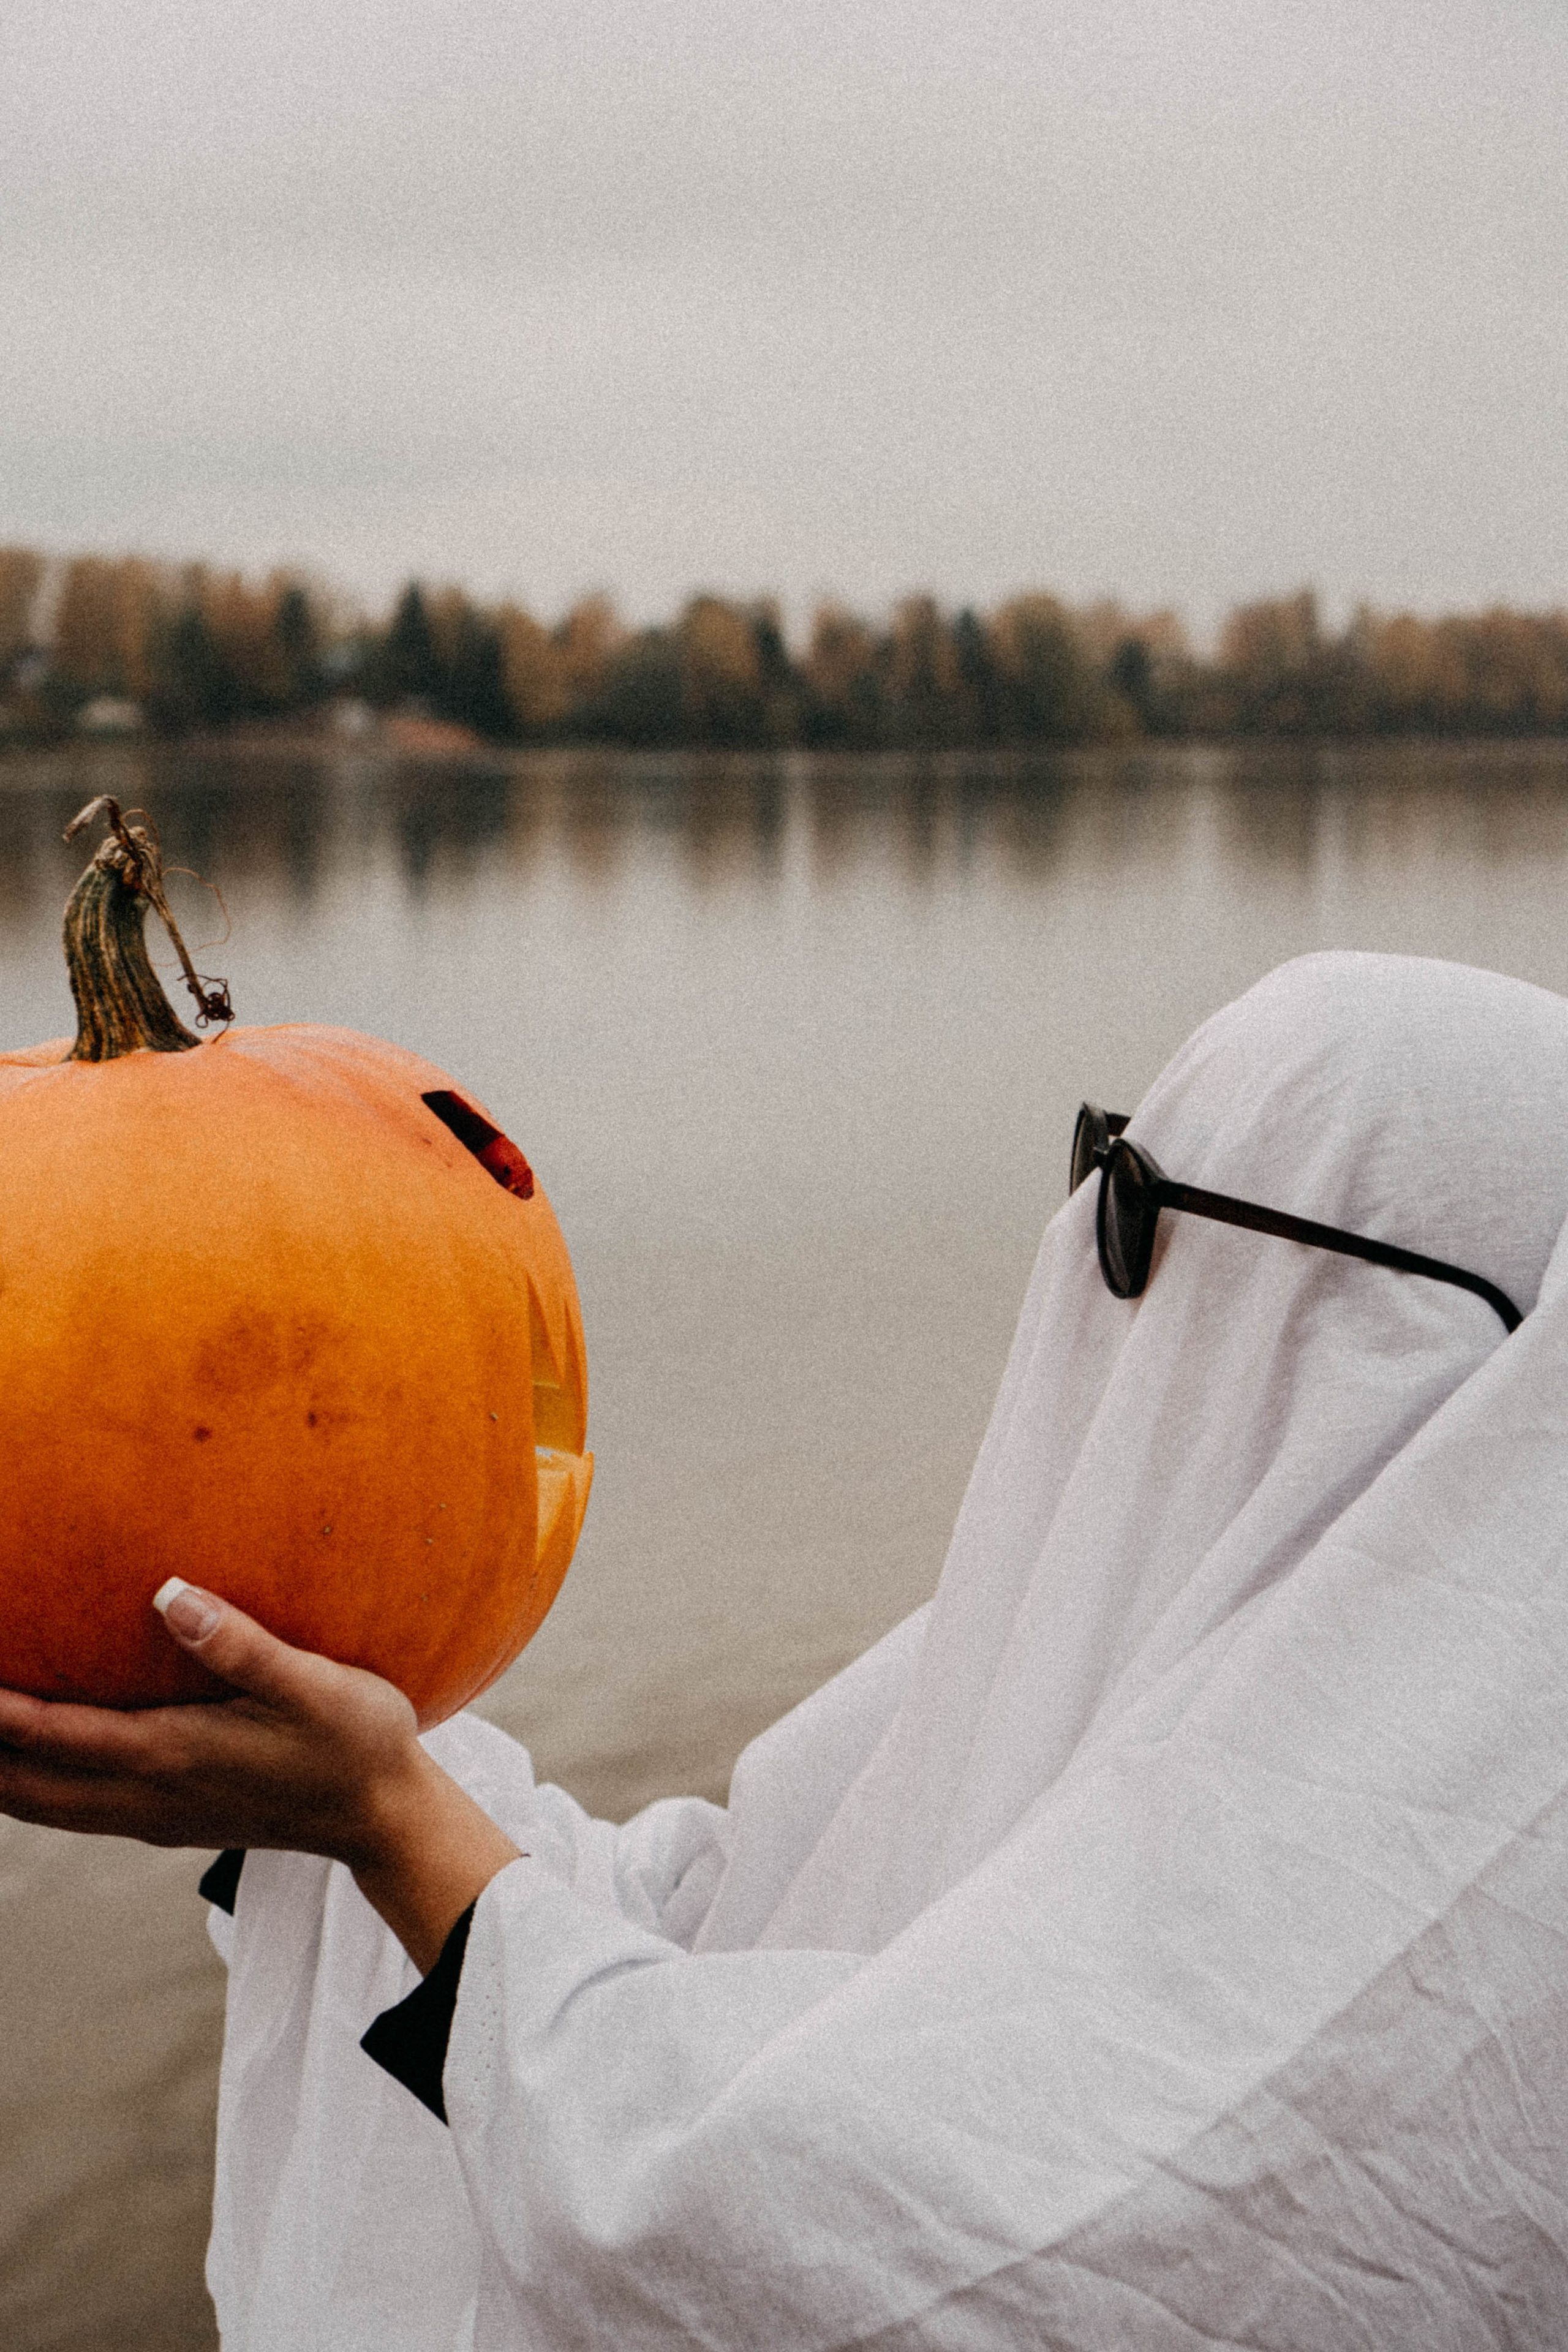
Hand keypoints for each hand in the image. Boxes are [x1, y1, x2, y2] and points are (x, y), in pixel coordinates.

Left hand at [0, 1583, 521, 1971]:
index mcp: (169, 1758)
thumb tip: (168, 1593)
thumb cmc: (356, 1742)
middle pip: (19, 1786)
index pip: (49, 1736)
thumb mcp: (313, 1687)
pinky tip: (22, 1752)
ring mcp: (150, 1817)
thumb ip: (239, 1644)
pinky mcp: (163, 1820)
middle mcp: (145, 1796)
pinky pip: (67, 1807)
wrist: (383, 1818)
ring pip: (37, 1805)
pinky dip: (25, 1783)